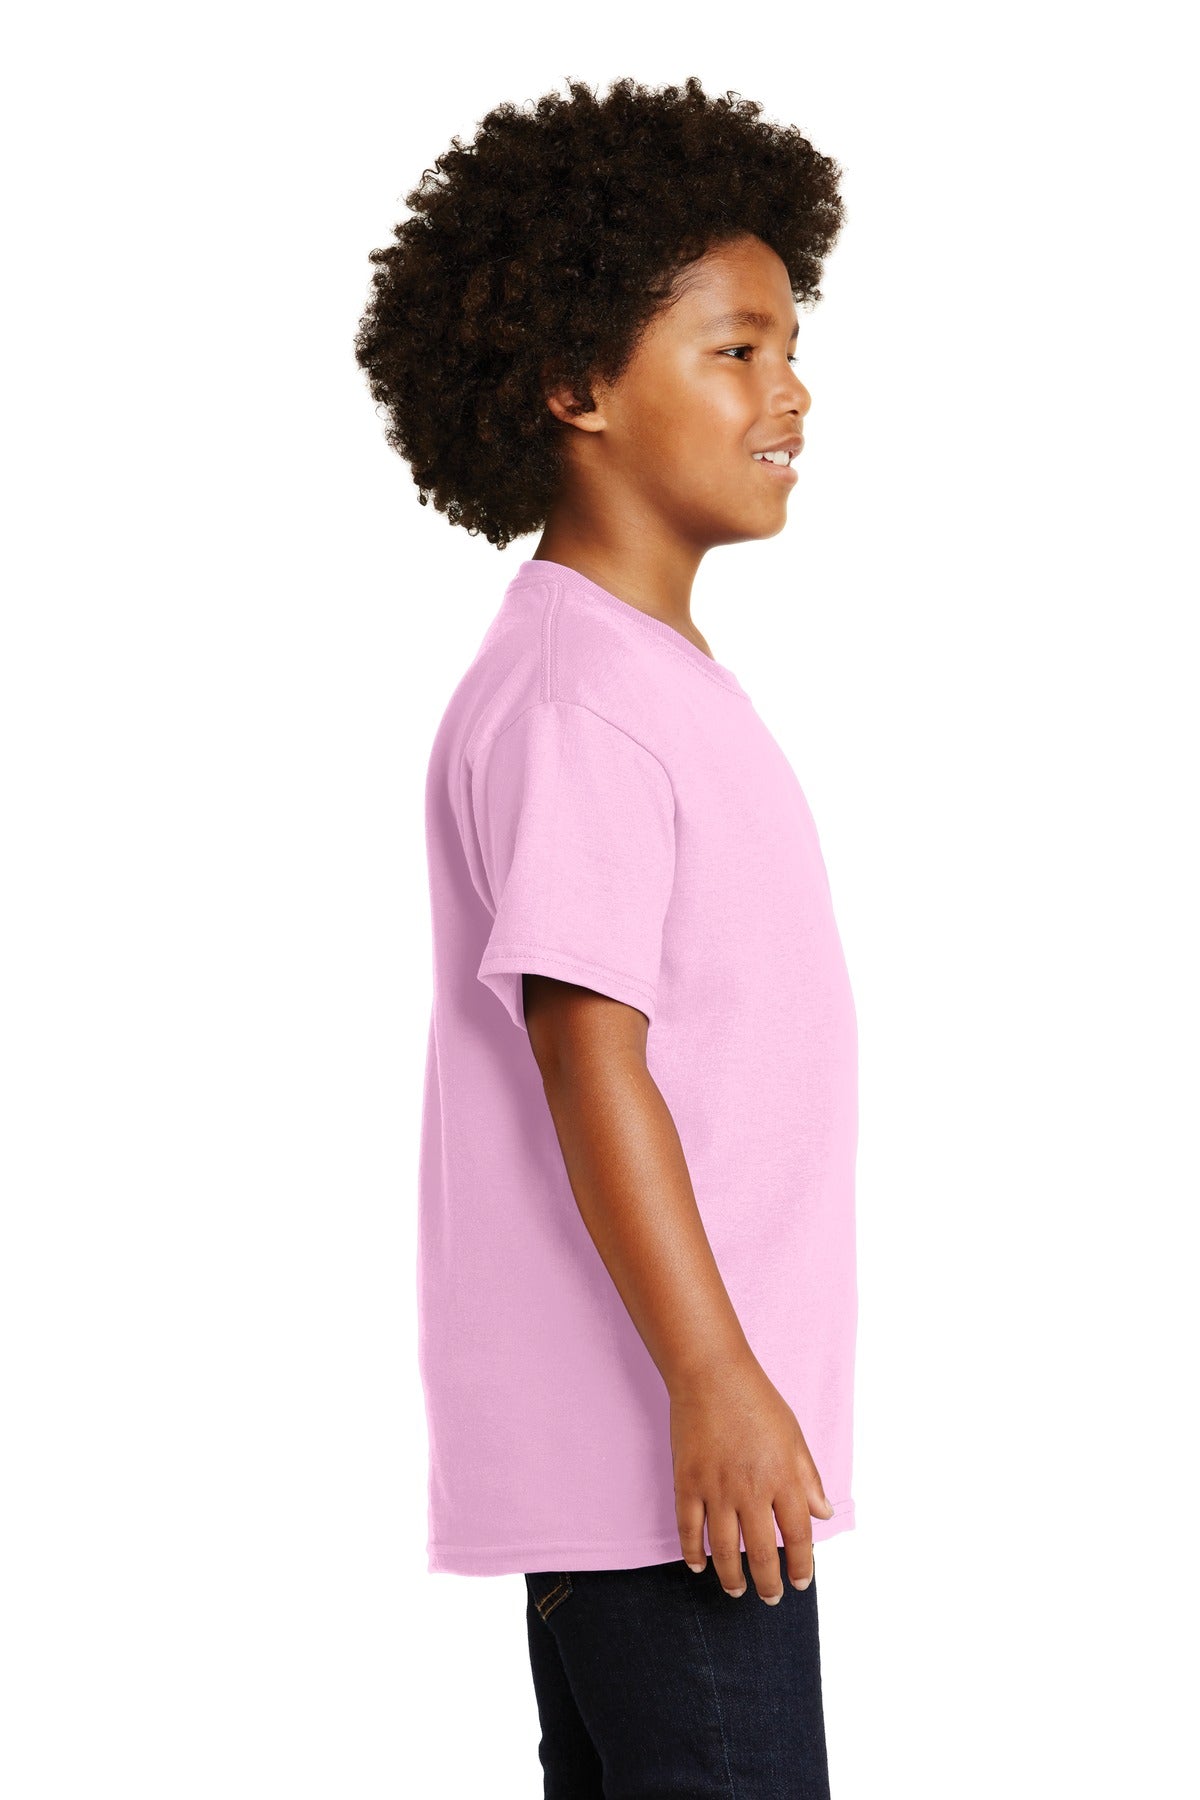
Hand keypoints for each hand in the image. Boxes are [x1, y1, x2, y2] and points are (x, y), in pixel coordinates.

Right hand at [669, 1351, 834, 1602]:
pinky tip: (699, 1566)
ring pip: (725, 1549)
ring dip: (732, 1577)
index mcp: (784, 1478)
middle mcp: (752, 1490)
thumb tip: (822, 1514)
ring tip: (737, 1590)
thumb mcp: (794, 1437)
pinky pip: (689, 1529)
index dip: (801, 1564)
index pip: (798, 1536)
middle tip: (770, 1597)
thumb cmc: (757, 1401)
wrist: (711, 1375)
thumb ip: (808, 1478)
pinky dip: (693, 1552)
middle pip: (762, 1552)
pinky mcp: (687, 1482)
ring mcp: (716, 1488)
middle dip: (768, 1582)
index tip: (801, 1580)